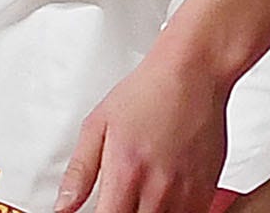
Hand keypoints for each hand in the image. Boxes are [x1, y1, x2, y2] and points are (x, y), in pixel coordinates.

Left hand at [55, 47, 232, 212]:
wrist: (194, 71)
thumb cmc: (149, 91)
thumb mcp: (98, 125)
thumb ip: (78, 172)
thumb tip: (63, 206)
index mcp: (126, 174)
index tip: (101, 208)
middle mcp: (157, 188)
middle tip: (119, 199)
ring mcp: (185, 191)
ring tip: (141, 198)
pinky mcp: (206, 188)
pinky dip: (173, 212)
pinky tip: (162, 199)